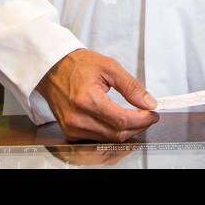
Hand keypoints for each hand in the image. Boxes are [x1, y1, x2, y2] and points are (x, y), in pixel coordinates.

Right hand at [36, 49, 159, 141]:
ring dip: (125, 131)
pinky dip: (111, 133)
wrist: (52, 68)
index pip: (122, 120)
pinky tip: (118, 122)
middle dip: (137, 126)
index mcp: (87, 100)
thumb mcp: (109, 67)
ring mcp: (72, 128)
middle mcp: (77, 118)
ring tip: (134, 117)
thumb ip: (131, 87)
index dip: (142, 120)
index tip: (152, 114)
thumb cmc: (76, 64)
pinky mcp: (70, 133)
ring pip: (108, 139)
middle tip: (147, 116)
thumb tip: (148, 102)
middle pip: (117, 134)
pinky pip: (97, 139)